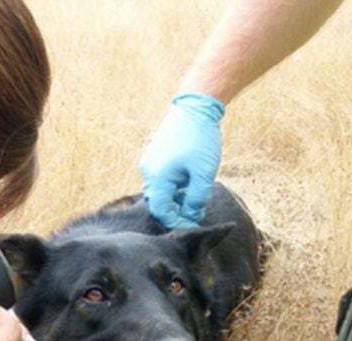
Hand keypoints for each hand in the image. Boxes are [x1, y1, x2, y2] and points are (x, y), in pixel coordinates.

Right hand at [139, 92, 225, 228]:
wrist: (195, 107)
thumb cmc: (200, 140)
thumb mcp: (203, 175)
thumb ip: (196, 200)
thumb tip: (191, 217)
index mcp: (158, 178)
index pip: (161, 211)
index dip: (176, 221)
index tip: (193, 223)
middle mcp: (148, 171)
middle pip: (158, 202)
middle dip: (175, 210)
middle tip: (195, 212)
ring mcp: (149, 161)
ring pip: (159, 190)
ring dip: (175, 197)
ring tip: (194, 195)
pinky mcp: (154, 154)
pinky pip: (160, 178)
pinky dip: (172, 185)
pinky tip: (189, 181)